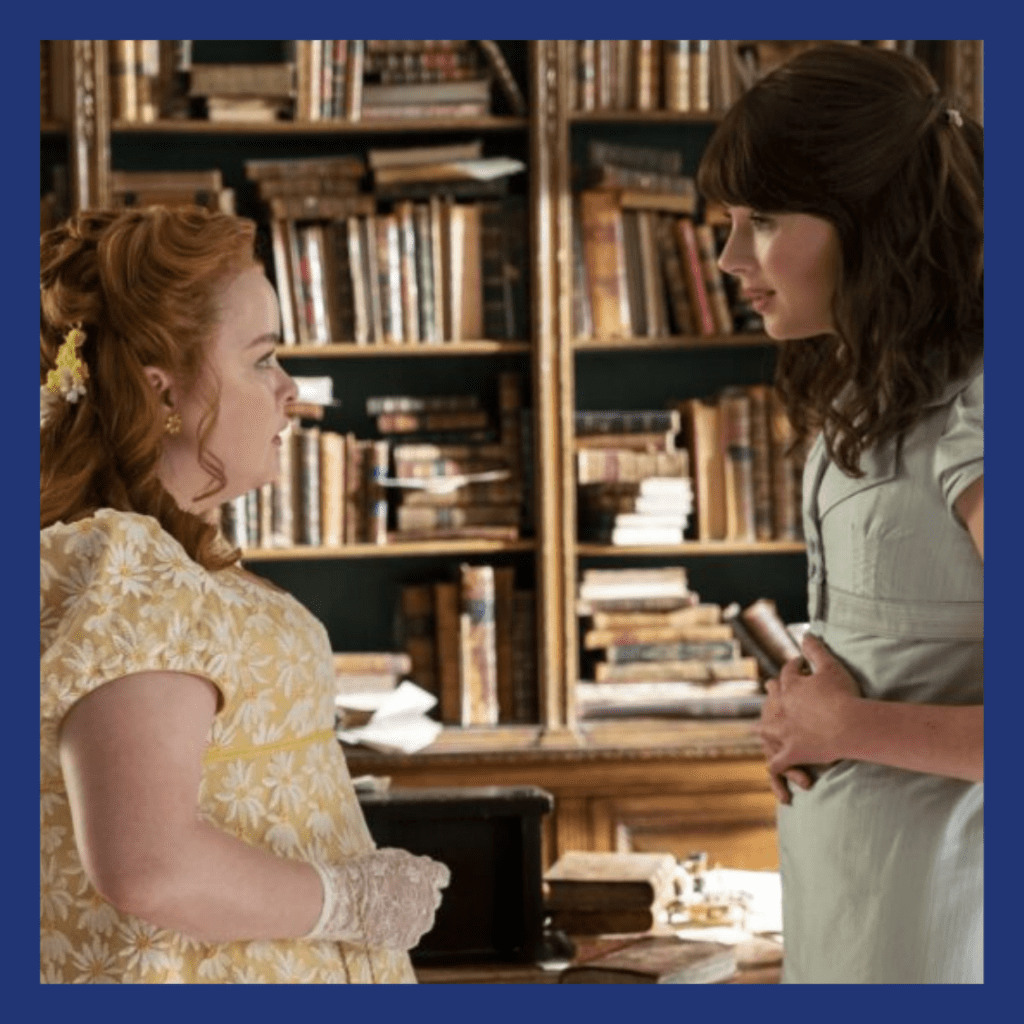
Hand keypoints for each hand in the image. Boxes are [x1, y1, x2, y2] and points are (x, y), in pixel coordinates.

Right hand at [308, 847, 450, 949]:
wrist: (346, 898)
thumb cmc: (365, 872)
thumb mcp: (392, 857)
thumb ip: (413, 864)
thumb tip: (423, 865)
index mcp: (428, 874)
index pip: (442, 876)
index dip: (432, 877)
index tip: (422, 879)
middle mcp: (429, 898)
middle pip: (433, 898)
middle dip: (421, 896)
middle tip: (399, 895)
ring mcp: (420, 921)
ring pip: (424, 919)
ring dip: (412, 915)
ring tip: (388, 911)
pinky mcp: (407, 939)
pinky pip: (410, 935)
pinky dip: (401, 931)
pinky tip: (384, 924)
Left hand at [755, 634, 861, 791]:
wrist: (848, 725)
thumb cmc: (843, 696)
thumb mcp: (830, 667)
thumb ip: (816, 649)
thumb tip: (806, 633)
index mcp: (789, 687)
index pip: (786, 674)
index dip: (792, 670)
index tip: (798, 667)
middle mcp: (779, 709)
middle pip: (771, 698)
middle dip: (774, 693)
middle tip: (775, 690)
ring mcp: (782, 733)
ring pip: (765, 729)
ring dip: (765, 727)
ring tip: (764, 727)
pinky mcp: (789, 754)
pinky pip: (776, 762)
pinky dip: (776, 766)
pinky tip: (774, 767)